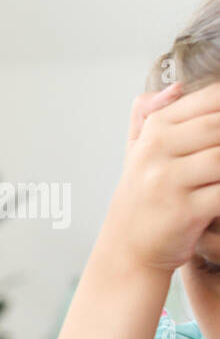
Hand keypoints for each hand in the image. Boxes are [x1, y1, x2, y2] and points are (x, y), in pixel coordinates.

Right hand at [104, 80, 219, 272]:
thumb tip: (176, 86)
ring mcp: (167, 182)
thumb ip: (151, 115)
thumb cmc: (143, 200)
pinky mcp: (183, 211)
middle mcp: (155, 152)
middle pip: (219, 126)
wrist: (127, 251)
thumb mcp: (138, 152)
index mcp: (153, 131)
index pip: (209, 99)